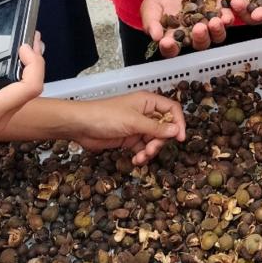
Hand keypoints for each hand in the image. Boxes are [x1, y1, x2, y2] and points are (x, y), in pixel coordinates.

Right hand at [0, 36, 44, 172]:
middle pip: (32, 87)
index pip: (31, 87)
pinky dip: (15, 79)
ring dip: (26, 70)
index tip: (24, 47)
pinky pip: (12, 98)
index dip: (35, 63)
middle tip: (30, 39)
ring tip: (23, 50)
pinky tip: (5, 70)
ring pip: (23, 93)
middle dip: (35, 61)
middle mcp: (0, 116)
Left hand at [69, 92, 185, 165]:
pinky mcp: (128, 139)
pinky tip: (136, 160)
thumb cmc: (107, 117)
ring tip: (141, 157)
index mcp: (148, 102)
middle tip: (151, 150)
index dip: (178, 122)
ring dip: (150, 150)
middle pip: (164, 128)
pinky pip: (143, 147)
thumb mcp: (133, 122)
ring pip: (153, 140)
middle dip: (160, 141)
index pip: (171, 109)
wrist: (81, 126)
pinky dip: (142, 155)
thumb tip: (177, 130)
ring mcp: (137, 127)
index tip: (180, 138)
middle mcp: (145, 113)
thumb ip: (156, 127)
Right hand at [141, 0, 234, 57]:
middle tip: (198, 29)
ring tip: (215, 21)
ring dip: (218, 30)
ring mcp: (210, 23)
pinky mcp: (222, 9)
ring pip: (218, 34)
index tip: (167, 42)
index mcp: (176, 38)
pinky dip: (229, 14)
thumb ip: (151, 21)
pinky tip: (226, 11)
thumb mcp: (151, 5)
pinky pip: (229, 15)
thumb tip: (155, 37)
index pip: (173, 50)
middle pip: (201, 44)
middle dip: (200, 38)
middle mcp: (195, 35)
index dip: (170, 48)